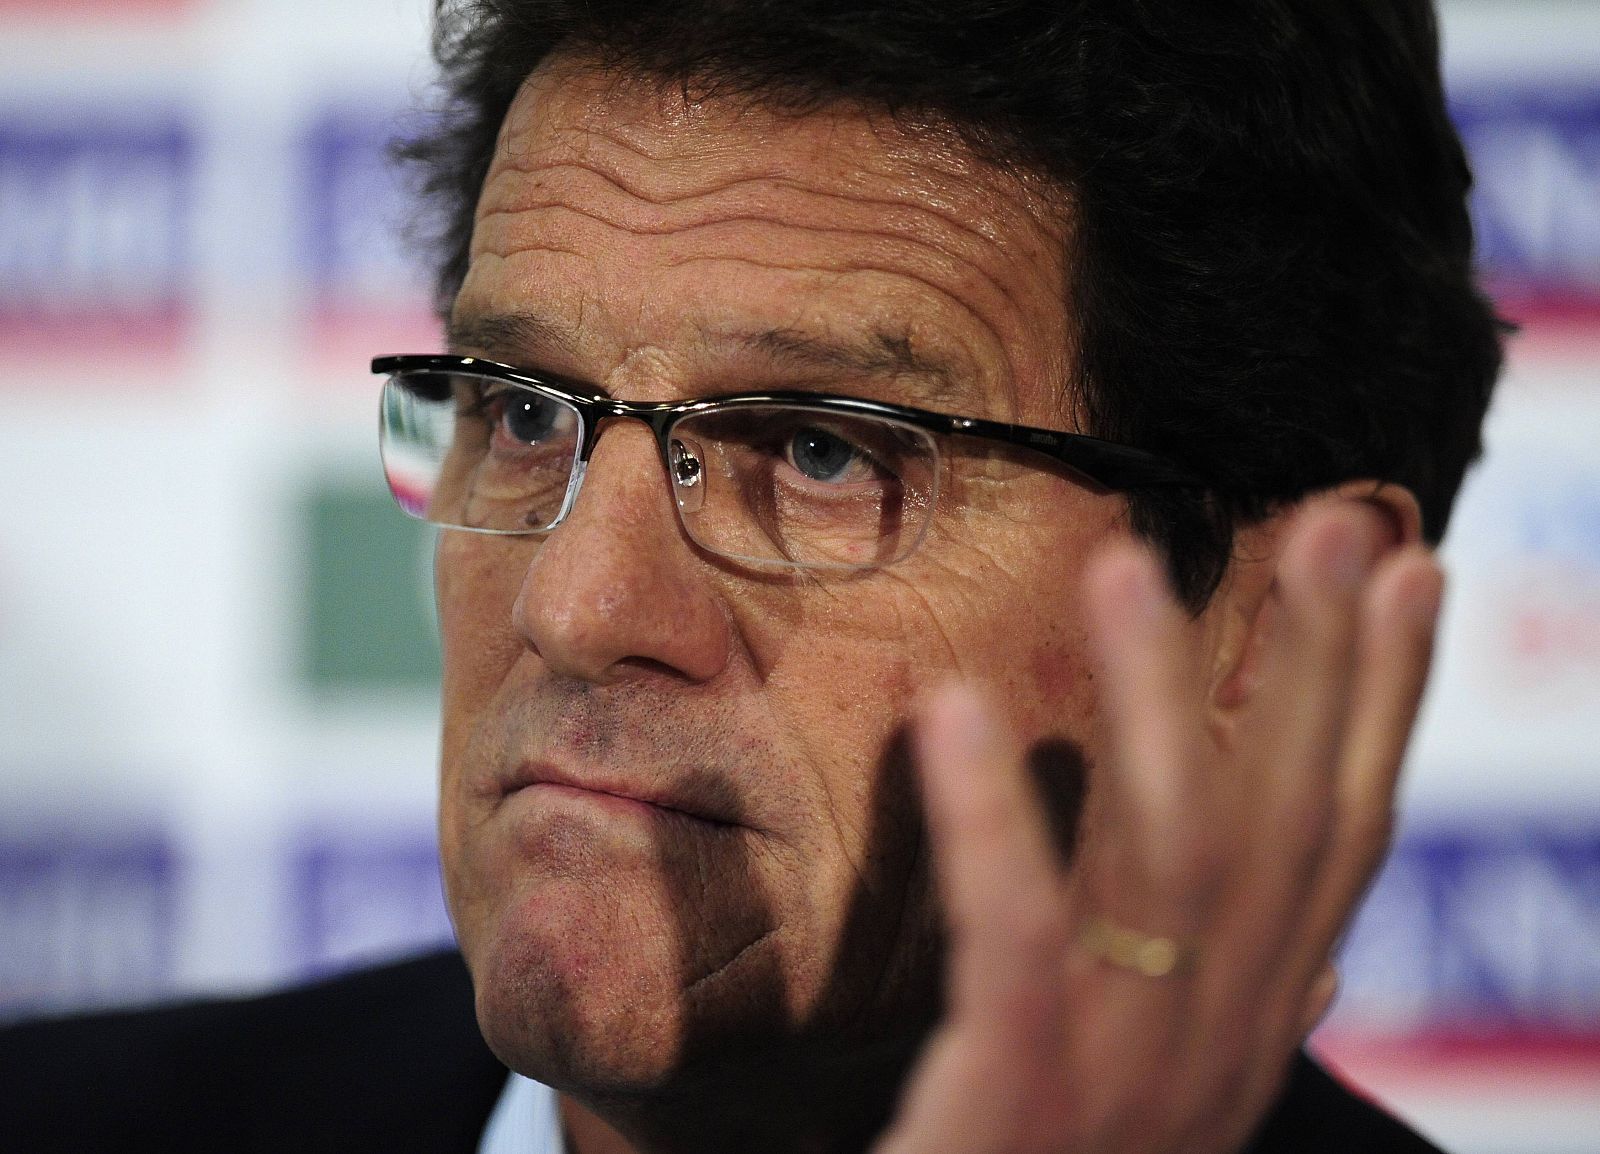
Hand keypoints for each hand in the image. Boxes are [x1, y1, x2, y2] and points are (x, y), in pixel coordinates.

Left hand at [874, 502, 1443, 1153]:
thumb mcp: (1153, 1090)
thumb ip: (1215, 1003)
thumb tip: (1312, 949)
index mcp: (1246, 1030)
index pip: (1338, 845)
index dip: (1382, 705)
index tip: (1409, 572)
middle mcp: (1219, 1049)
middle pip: (1293, 831)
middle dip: (1324, 670)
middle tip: (1339, 521)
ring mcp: (1133, 1083)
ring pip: (1178, 861)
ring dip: (1166, 701)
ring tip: (1128, 560)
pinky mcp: (1022, 1100)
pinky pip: (1022, 940)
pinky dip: (998, 820)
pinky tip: (962, 706)